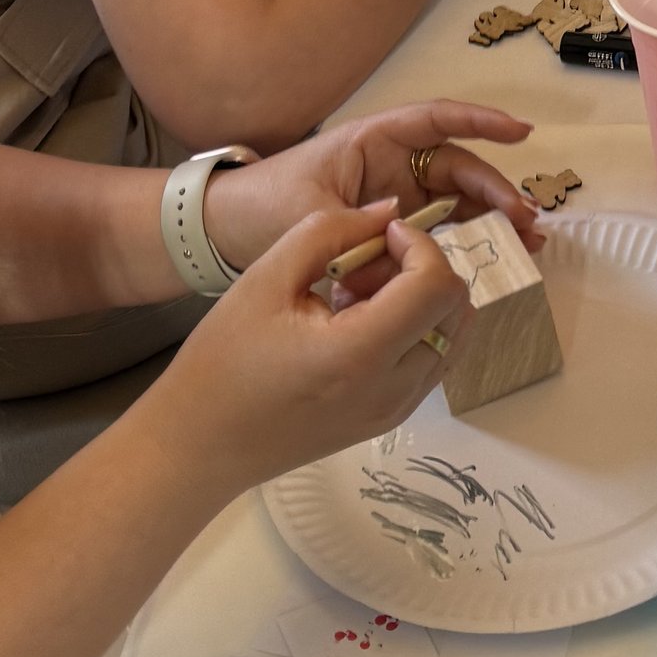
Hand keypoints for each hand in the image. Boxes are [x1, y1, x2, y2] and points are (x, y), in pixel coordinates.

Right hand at [165, 205, 471, 498]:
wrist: (200, 444)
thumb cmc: (222, 360)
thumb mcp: (266, 277)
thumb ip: (330, 231)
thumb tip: (388, 212)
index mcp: (360, 354)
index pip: (437, 286)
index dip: (420, 246)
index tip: (379, 235)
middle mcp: (393, 389)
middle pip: (456, 309)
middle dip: (422, 270)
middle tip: (364, 265)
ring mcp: (396, 410)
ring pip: (452, 336)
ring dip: (420, 300)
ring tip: (356, 294)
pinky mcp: (390, 419)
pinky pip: (431, 362)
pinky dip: (412, 329)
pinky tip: (356, 323)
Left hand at [204, 102, 543, 274]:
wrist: (225, 234)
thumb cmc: (262, 206)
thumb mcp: (309, 214)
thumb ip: (359, 223)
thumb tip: (409, 231)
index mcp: (372, 142)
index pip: (435, 121)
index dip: (480, 122)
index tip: (520, 132)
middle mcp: (392, 164)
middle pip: (457, 167)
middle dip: (496, 190)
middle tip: (525, 220)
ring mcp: (396, 196)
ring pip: (456, 201)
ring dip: (491, 218)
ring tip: (524, 243)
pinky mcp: (394, 228)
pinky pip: (438, 230)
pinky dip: (466, 241)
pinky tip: (492, 259)